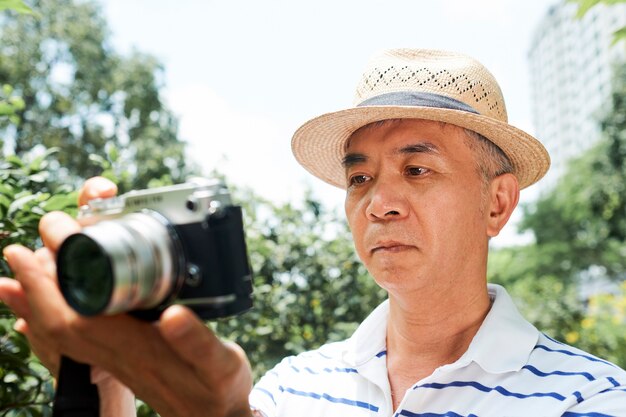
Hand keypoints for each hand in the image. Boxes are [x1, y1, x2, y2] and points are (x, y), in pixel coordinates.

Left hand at [0, 177, 253, 416]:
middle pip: (60, 319)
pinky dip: (54, 313)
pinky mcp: (119, 357)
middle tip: (20, 248)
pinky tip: (55, 301)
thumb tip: (173, 315)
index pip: (81, 313)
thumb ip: (197, 341)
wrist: (214, 416)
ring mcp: (114, 357)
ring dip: (39, 297)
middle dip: (36, 282)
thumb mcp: (220, 364)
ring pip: (61, 328)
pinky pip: (73, 335)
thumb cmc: (219, 389)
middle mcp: (118, 353)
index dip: (55, 280)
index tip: (47, 244)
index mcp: (138, 349)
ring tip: (22, 269)